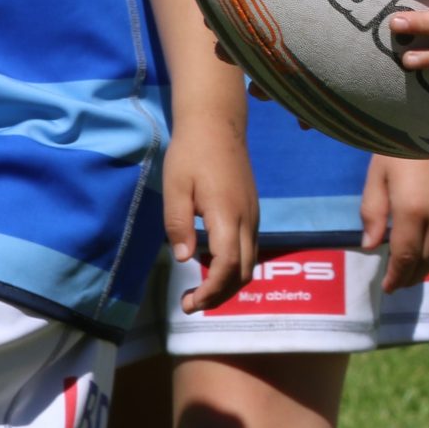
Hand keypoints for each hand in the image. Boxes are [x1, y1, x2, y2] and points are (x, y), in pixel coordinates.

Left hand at [163, 115, 257, 312]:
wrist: (218, 125)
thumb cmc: (191, 154)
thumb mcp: (175, 188)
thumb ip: (179, 225)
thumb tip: (186, 258)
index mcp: (227, 214)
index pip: (227, 265)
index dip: (210, 290)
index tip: (188, 302)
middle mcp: (247, 219)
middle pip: (244, 271)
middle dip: (220, 294)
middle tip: (190, 303)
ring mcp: (253, 215)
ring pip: (250, 262)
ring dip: (228, 283)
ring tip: (199, 290)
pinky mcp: (252, 211)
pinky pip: (249, 248)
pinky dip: (233, 267)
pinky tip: (211, 265)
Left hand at [361, 156, 428, 293]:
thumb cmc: (404, 143)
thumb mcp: (378, 174)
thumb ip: (373, 211)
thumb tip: (370, 245)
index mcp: (411, 212)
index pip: (405, 258)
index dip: (396, 277)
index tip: (388, 287)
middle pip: (428, 260)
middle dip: (412, 275)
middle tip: (400, 280)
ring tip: (422, 265)